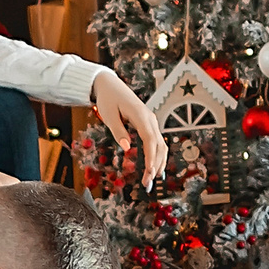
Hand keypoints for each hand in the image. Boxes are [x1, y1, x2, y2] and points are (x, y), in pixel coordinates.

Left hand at [92, 73, 167, 187]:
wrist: (110, 85)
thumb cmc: (108, 99)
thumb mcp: (109, 115)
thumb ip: (118, 131)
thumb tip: (126, 148)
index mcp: (141, 115)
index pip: (150, 140)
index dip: (151, 157)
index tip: (149, 172)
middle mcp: (150, 119)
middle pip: (159, 145)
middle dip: (155, 165)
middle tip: (147, 183)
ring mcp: (151, 121)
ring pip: (161, 145)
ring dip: (158, 163)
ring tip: (152, 180)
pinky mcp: (148, 124)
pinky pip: (156, 142)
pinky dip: (157, 156)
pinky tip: (154, 168)